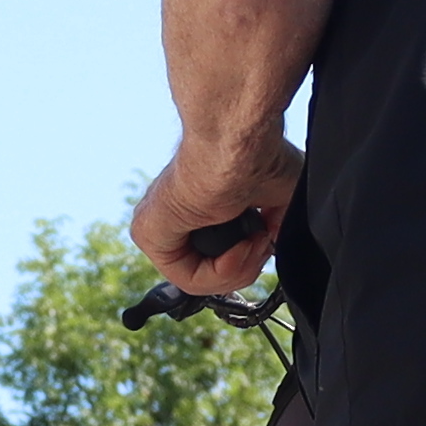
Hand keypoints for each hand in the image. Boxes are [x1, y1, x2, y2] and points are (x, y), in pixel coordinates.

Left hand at [126, 127, 296, 299]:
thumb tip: (272, 246)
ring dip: (239, 270)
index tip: (268, 239)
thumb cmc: (262, 155)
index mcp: (199, 206)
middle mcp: (175, 216)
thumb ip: (272, 227)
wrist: (241, 145)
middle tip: (263, 243)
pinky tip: (238, 249)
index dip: (249, 260)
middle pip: (209, 273)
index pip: (217, 258)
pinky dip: (221, 272)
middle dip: (246, 268)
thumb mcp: (278, 201)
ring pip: (199, 280)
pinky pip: (187, 279)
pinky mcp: (148, 232)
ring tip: (254, 243)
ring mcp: (158, 225)